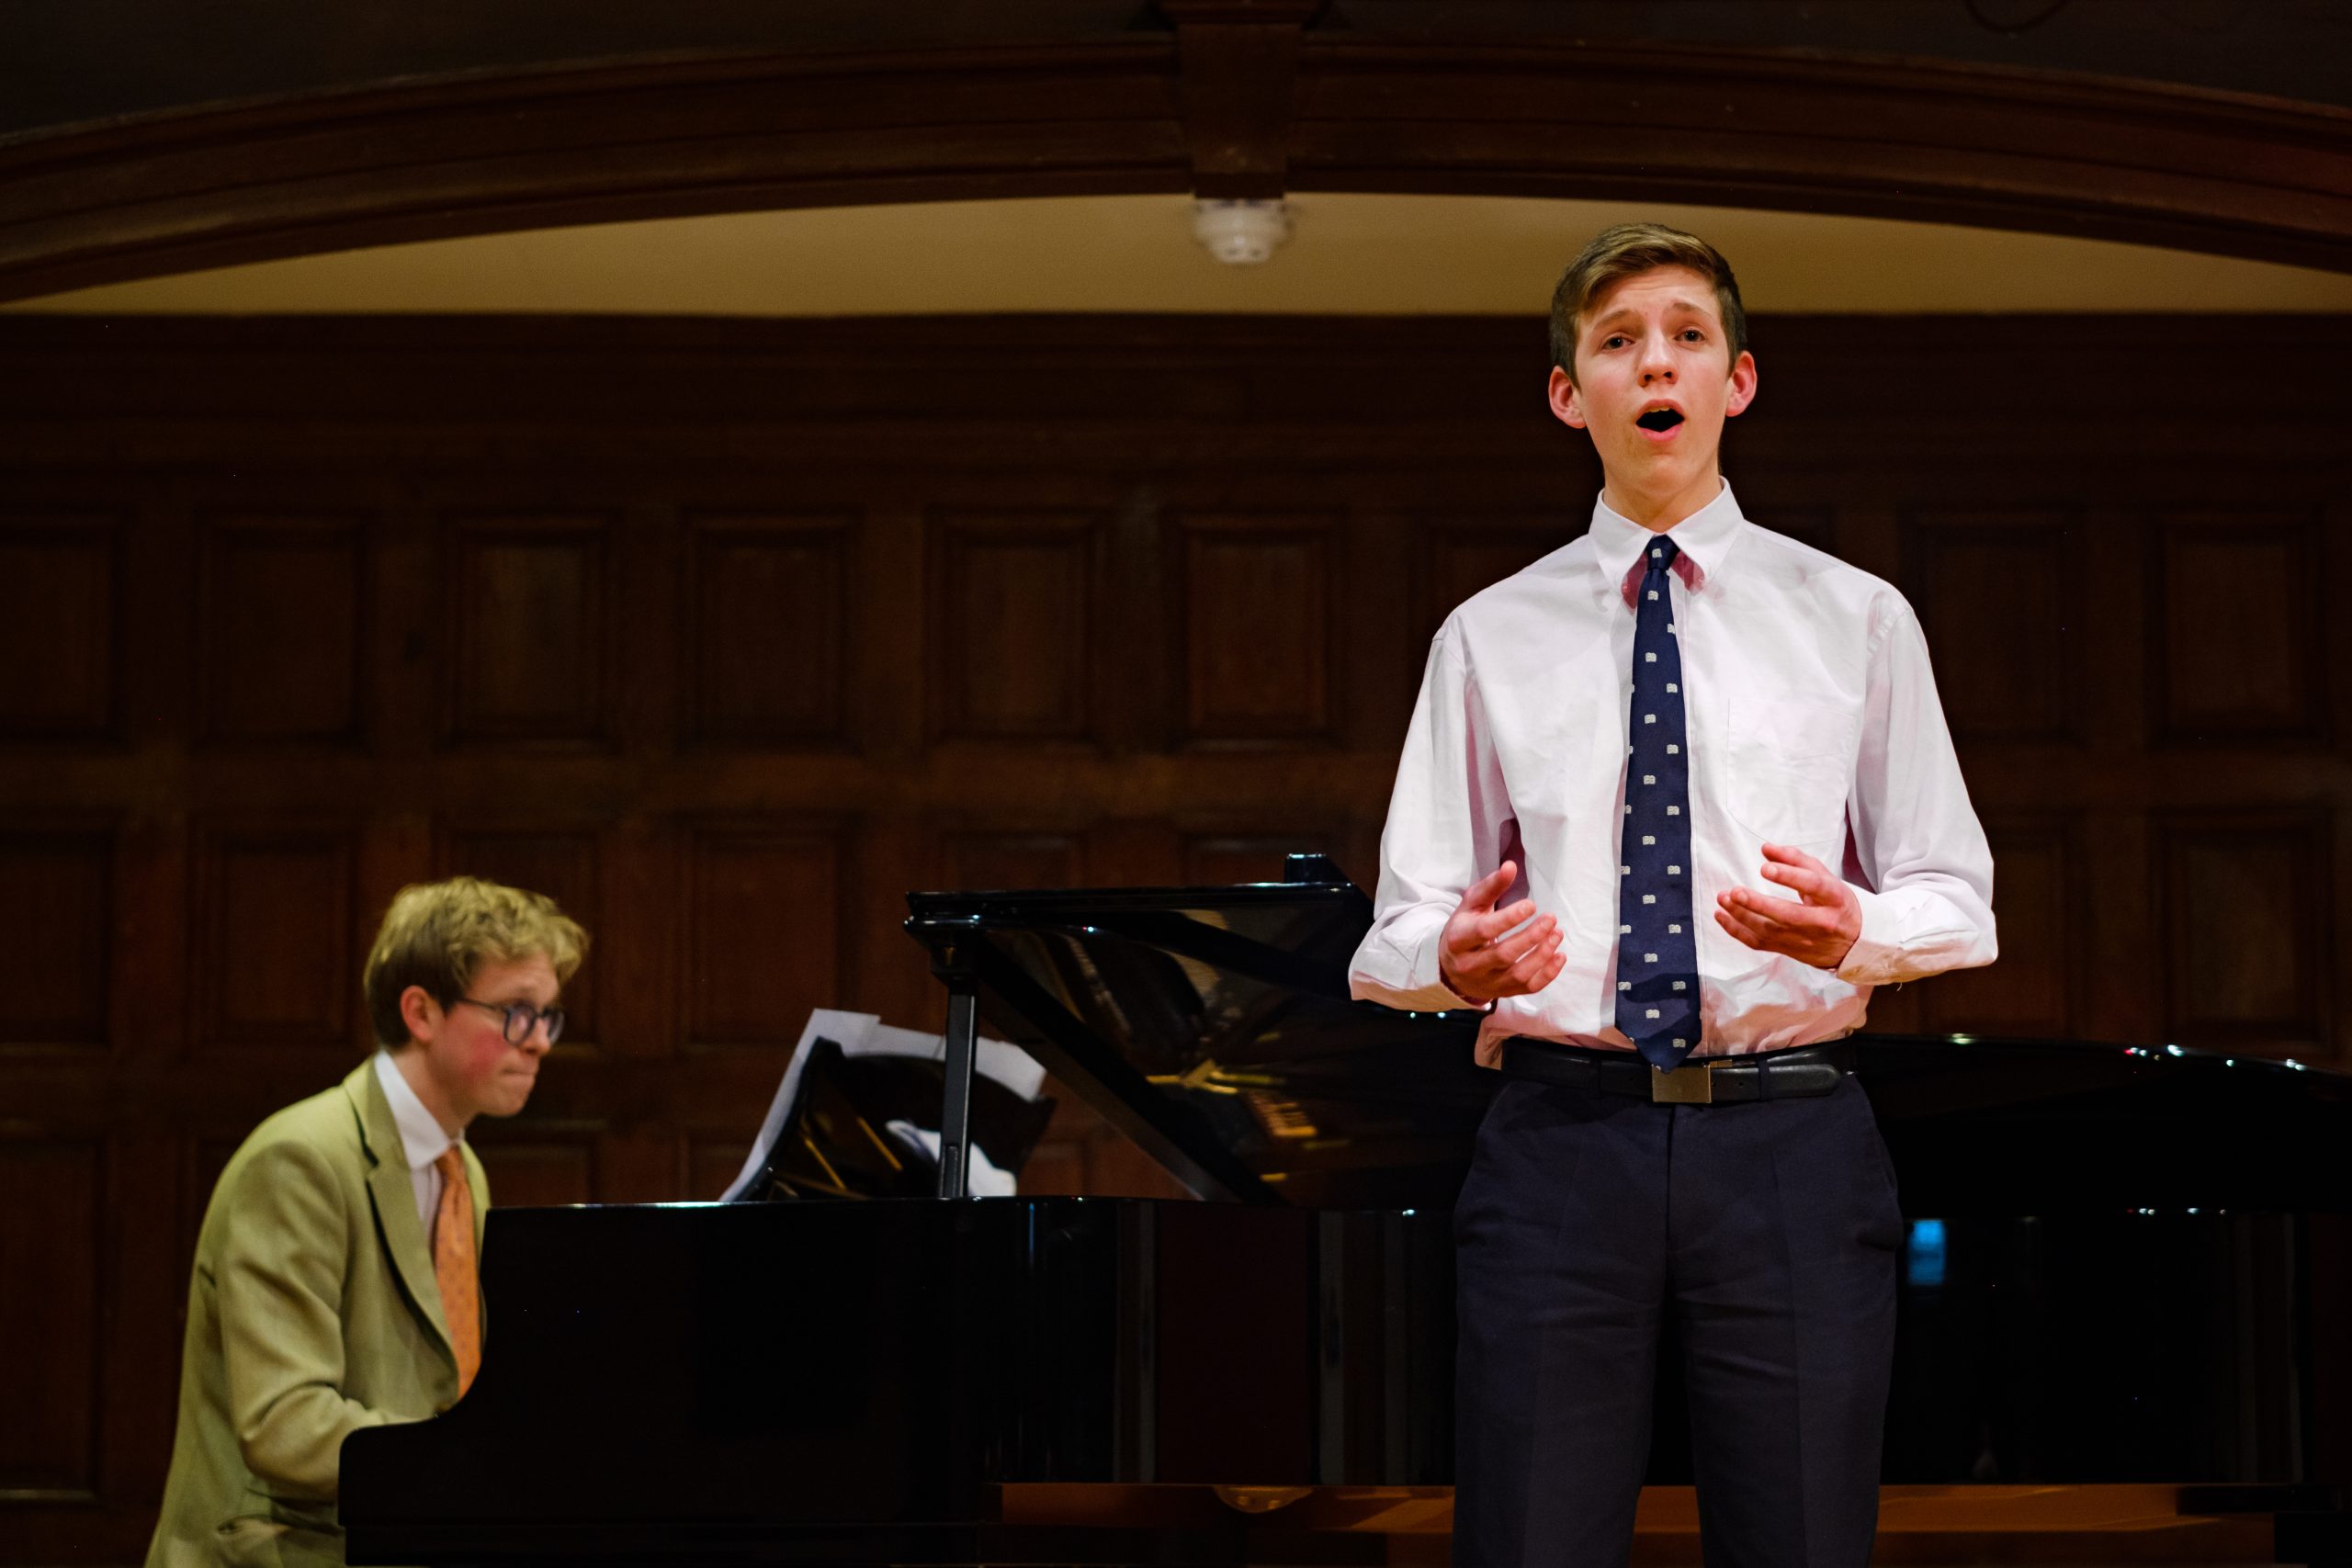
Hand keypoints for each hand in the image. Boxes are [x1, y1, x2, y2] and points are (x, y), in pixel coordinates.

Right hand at [1439, 861, 1564, 1004]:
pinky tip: (1559, 955)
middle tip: (1551, 918)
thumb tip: (1511, 867)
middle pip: (1504, 954)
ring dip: (1543, 954)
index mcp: (1458, 940)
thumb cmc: (1465, 929)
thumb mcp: (1470, 906)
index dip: (1510, 918)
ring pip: (1519, 974)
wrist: (1450, 968)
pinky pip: (1529, 988)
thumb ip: (1491, 886)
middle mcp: (1470, 965)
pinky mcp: (1503, 992)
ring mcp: (1487, 982)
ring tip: (1557, 933)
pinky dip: (1548, 974)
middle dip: (1532, 936)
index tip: (1532, 905)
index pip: (1485, 931)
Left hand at [1715, 844, 1860, 969]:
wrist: (1854, 943)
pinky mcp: (1789, 950)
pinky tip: (1722, 915)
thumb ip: (1796, 860)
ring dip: (1741, 916)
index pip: (1812, 885)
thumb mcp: (1826, 878)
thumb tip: (1767, 848)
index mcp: (1834, 898)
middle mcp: (1821, 922)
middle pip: (1788, 915)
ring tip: (1723, 898)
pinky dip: (1737, 931)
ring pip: (1769, 931)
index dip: (1789, 876)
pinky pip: (1759, 943)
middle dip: (1759, 904)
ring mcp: (1804, 940)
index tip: (1766, 868)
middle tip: (1736, 891)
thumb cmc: (1836, 904)